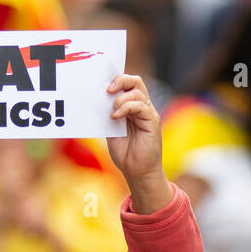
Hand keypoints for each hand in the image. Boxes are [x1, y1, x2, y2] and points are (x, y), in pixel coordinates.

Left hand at [105, 74, 172, 213]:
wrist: (137, 172)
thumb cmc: (125, 152)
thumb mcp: (111, 130)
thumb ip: (108, 115)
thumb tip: (97, 100)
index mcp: (132, 107)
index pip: (128, 84)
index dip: (117, 79)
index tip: (102, 83)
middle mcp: (142, 107)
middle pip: (135, 82)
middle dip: (120, 80)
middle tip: (108, 90)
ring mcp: (148, 113)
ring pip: (137, 92)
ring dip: (121, 99)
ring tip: (112, 111)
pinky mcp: (153, 122)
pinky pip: (141, 106)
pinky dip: (127, 107)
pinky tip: (116, 116)